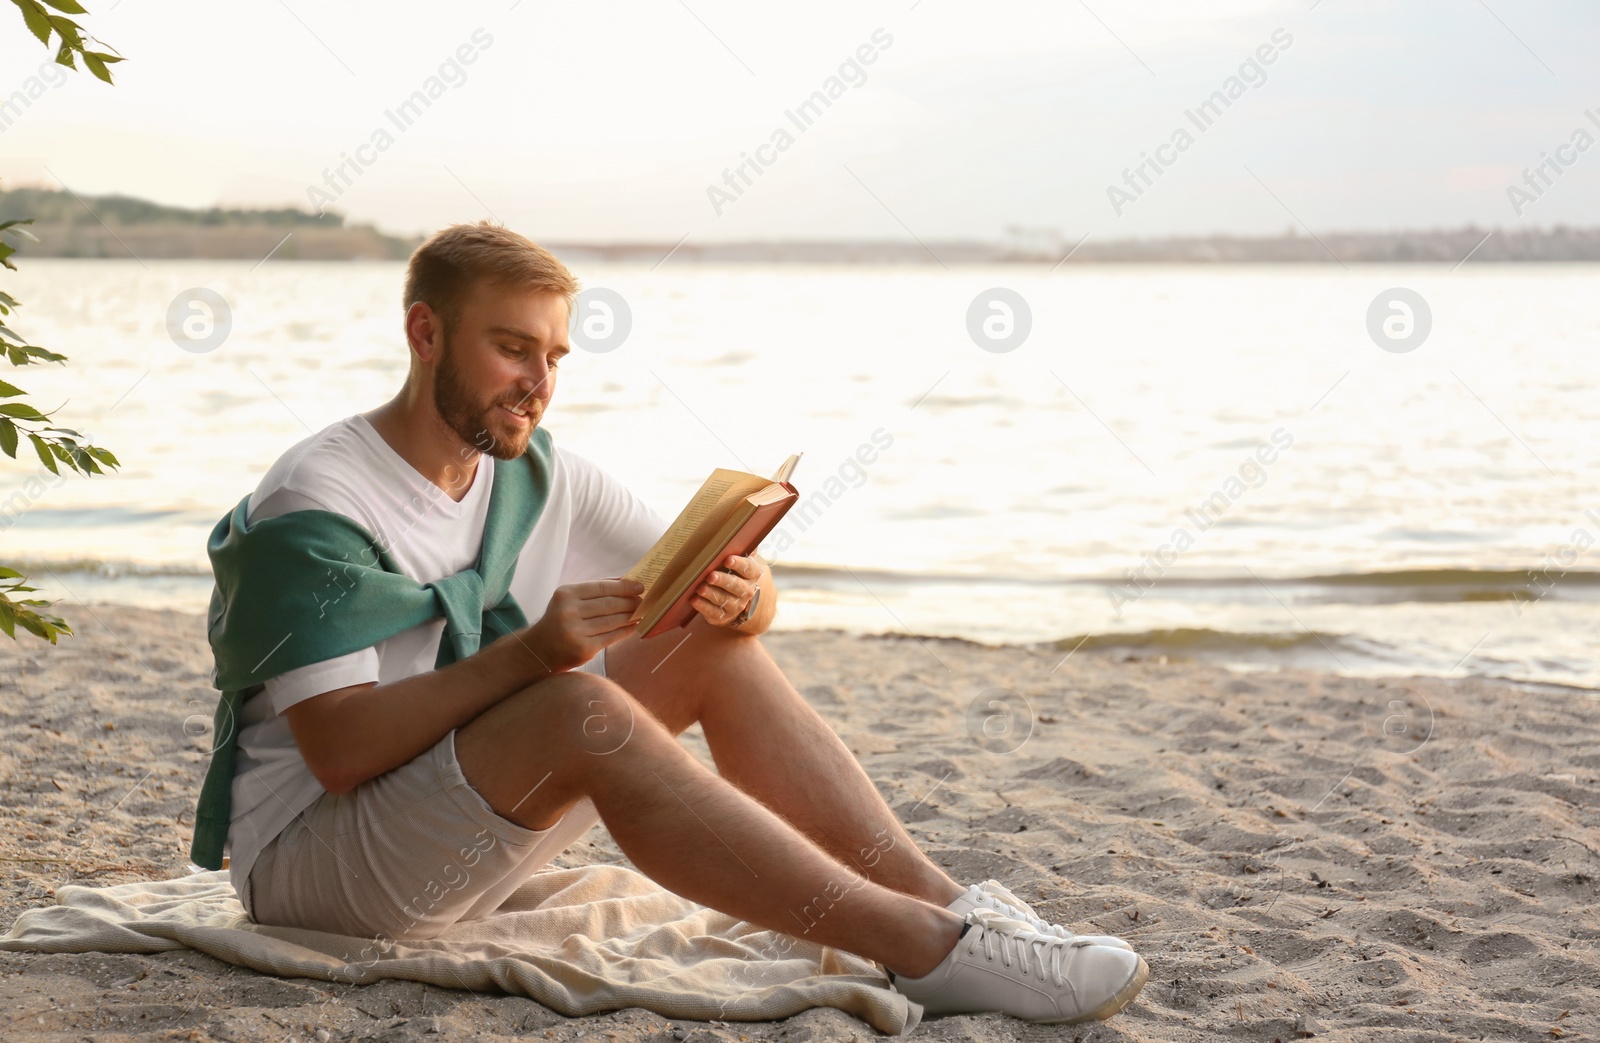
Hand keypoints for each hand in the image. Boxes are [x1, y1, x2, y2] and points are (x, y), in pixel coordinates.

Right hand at [525, 577, 644, 672]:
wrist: (539, 649)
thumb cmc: (560, 619)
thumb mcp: (570, 599)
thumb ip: (595, 590)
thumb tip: (626, 580)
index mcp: (566, 594)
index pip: (601, 587)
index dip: (624, 586)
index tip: (640, 586)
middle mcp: (568, 612)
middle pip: (609, 604)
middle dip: (630, 602)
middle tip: (644, 600)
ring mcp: (576, 632)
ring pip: (612, 621)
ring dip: (631, 616)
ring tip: (642, 612)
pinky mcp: (584, 649)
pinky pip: (611, 637)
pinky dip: (625, 630)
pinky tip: (634, 626)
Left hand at [692, 554, 760, 627]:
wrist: (738, 599)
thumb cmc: (735, 573)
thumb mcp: (741, 561)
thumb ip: (741, 549)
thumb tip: (740, 532)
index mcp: (752, 575)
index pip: (748, 569)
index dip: (739, 564)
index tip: (728, 559)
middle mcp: (746, 592)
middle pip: (736, 586)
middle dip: (723, 581)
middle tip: (711, 576)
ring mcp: (735, 605)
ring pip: (724, 599)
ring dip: (712, 594)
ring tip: (701, 588)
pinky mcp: (722, 616)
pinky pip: (713, 612)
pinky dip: (703, 606)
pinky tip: (694, 600)